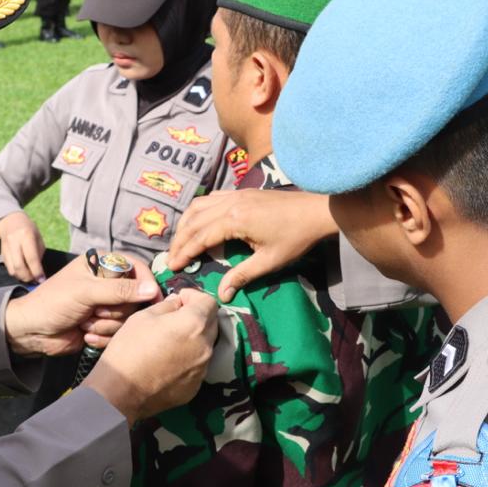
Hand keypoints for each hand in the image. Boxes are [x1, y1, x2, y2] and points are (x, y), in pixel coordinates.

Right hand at [0, 211, 45, 282]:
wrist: (11, 222)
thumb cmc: (29, 231)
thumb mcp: (38, 238)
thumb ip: (39, 255)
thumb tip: (39, 273)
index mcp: (26, 235)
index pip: (31, 258)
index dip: (37, 271)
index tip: (42, 279)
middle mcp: (14, 241)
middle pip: (19, 266)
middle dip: (28, 277)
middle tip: (35, 280)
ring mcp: (6, 248)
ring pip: (12, 269)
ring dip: (21, 277)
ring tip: (30, 277)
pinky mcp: (2, 254)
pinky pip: (8, 268)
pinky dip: (17, 274)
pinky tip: (23, 273)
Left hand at [3, 253, 161, 356]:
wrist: (32, 332)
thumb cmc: (53, 303)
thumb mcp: (86, 292)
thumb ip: (120, 290)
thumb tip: (152, 290)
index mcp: (101, 263)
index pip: (137, 267)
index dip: (146, 283)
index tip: (153, 298)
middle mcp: (107, 282)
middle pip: (135, 297)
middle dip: (114, 310)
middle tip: (94, 311)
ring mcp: (106, 304)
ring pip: (127, 317)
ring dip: (105, 325)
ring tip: (84, 323)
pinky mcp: (103, 325)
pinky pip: (118, 332)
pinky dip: (102, 336)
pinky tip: (85, 335)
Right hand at [82, 288, 217, 424]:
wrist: (120, 392)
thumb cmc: (129, 349)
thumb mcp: (143, 316)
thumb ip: (167, 305)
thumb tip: (178, 303)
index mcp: (194, 324)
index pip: (209, 302)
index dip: (194, 297)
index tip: (179, 300)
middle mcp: (206, 346)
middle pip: (211, 323)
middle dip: (196, 317)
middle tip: (175, 319)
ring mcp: (203, 369)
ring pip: (205, 346)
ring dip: (194, 339)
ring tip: (171, 342)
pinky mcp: (196, 387)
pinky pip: (198, 366)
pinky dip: (188, 359)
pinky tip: (169, 363)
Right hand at [165, 189, 336, 302]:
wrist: (316, 211)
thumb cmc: (295, 238)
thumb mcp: (269, 261)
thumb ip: (241, 276)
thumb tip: (221, 295)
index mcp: (235, 219)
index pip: (200, 237)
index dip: (185, 253)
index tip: (173, 266)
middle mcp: (230, 203)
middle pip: (194, 221)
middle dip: (179, 240)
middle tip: (171, 258)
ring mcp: (235, 194)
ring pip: (199, 206)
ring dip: (186, 223)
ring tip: (180, 241)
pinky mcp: (242, 192)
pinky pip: (211, 198)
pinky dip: (199, 210)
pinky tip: (198, 222)